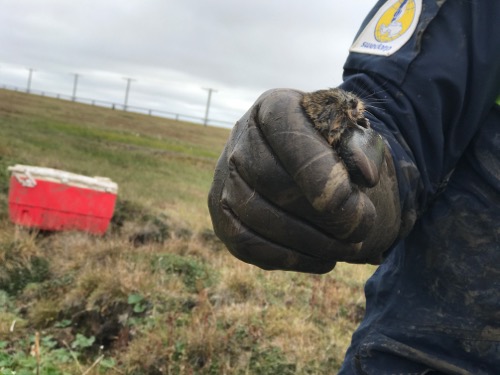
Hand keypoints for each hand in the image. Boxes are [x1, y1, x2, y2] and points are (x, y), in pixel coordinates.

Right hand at [208, 89, 401, 272]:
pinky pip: (248, 244)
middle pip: (271, 181)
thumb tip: (365, 173)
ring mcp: (225, 180)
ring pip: (258, 217)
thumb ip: (361, 145)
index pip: (288, 138)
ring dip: (310, 241)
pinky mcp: (223, 217)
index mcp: (273, 108)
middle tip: (360, 230)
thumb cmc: (330, 146)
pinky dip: (290, 258)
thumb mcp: (352, 134)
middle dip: (321, 214)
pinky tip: (324, 259)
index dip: (319, 173)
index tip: (353, 202)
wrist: (304, 162)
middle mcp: (239, 141)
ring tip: (349, 247)